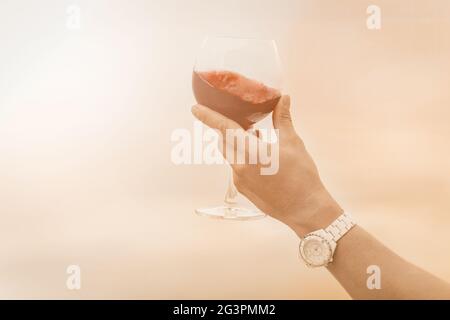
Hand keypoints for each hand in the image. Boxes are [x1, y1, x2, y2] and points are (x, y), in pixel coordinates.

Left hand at [192, 95, 341, 235]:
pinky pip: (236, 168)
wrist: (305, 209)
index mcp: (251, 153)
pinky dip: (242, 158)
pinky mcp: (243, 190)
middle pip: (224, 142)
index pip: (224, 129)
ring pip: (230, 155)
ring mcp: (239, 181)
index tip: (195, 108)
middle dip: (227, 129)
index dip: (208, 117)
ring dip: (237, 143)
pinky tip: (259, 157)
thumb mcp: (293, 143)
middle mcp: (240, 167)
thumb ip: (282, 119)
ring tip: (256, 137)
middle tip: (240, 120)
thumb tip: (283, 98)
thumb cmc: (302, 176)